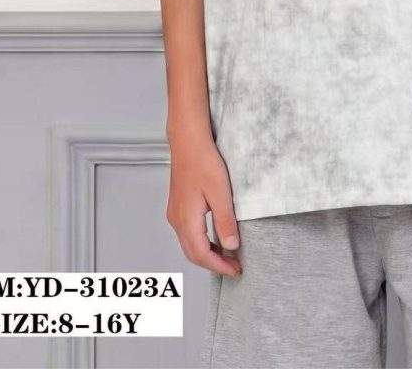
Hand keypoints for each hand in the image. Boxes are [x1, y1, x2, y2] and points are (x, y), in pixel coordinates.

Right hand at [166, 132, 242, 276]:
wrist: (188, 141)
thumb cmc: (203, 161)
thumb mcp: (220, 193)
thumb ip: (225, 221)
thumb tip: (231, 246)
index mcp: (186, 220)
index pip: (201, 255)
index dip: (219, 266)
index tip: (236, 270)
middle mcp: (177, 220)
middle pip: (193, 254)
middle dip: (213, 263)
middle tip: (234, 266)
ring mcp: (175, 213)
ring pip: (189, 244)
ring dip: (207, 253)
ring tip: (228, 254)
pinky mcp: (178, 206)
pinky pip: (188, 233)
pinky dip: (201, 241)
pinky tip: (215, 237)